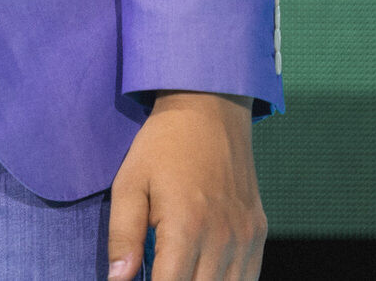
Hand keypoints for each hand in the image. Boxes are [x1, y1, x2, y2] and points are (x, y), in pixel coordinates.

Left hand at [108, 91, 264, 280]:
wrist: (209, 112)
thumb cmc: (162, 147)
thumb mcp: (129, 184)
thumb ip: (123, 235)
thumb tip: (116, 279)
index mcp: (186, 227)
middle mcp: (223, 238)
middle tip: (158, 272)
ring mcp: (246, 238)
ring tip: (178, 272)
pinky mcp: (259, 234)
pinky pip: (249, 278)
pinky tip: (203, 274)